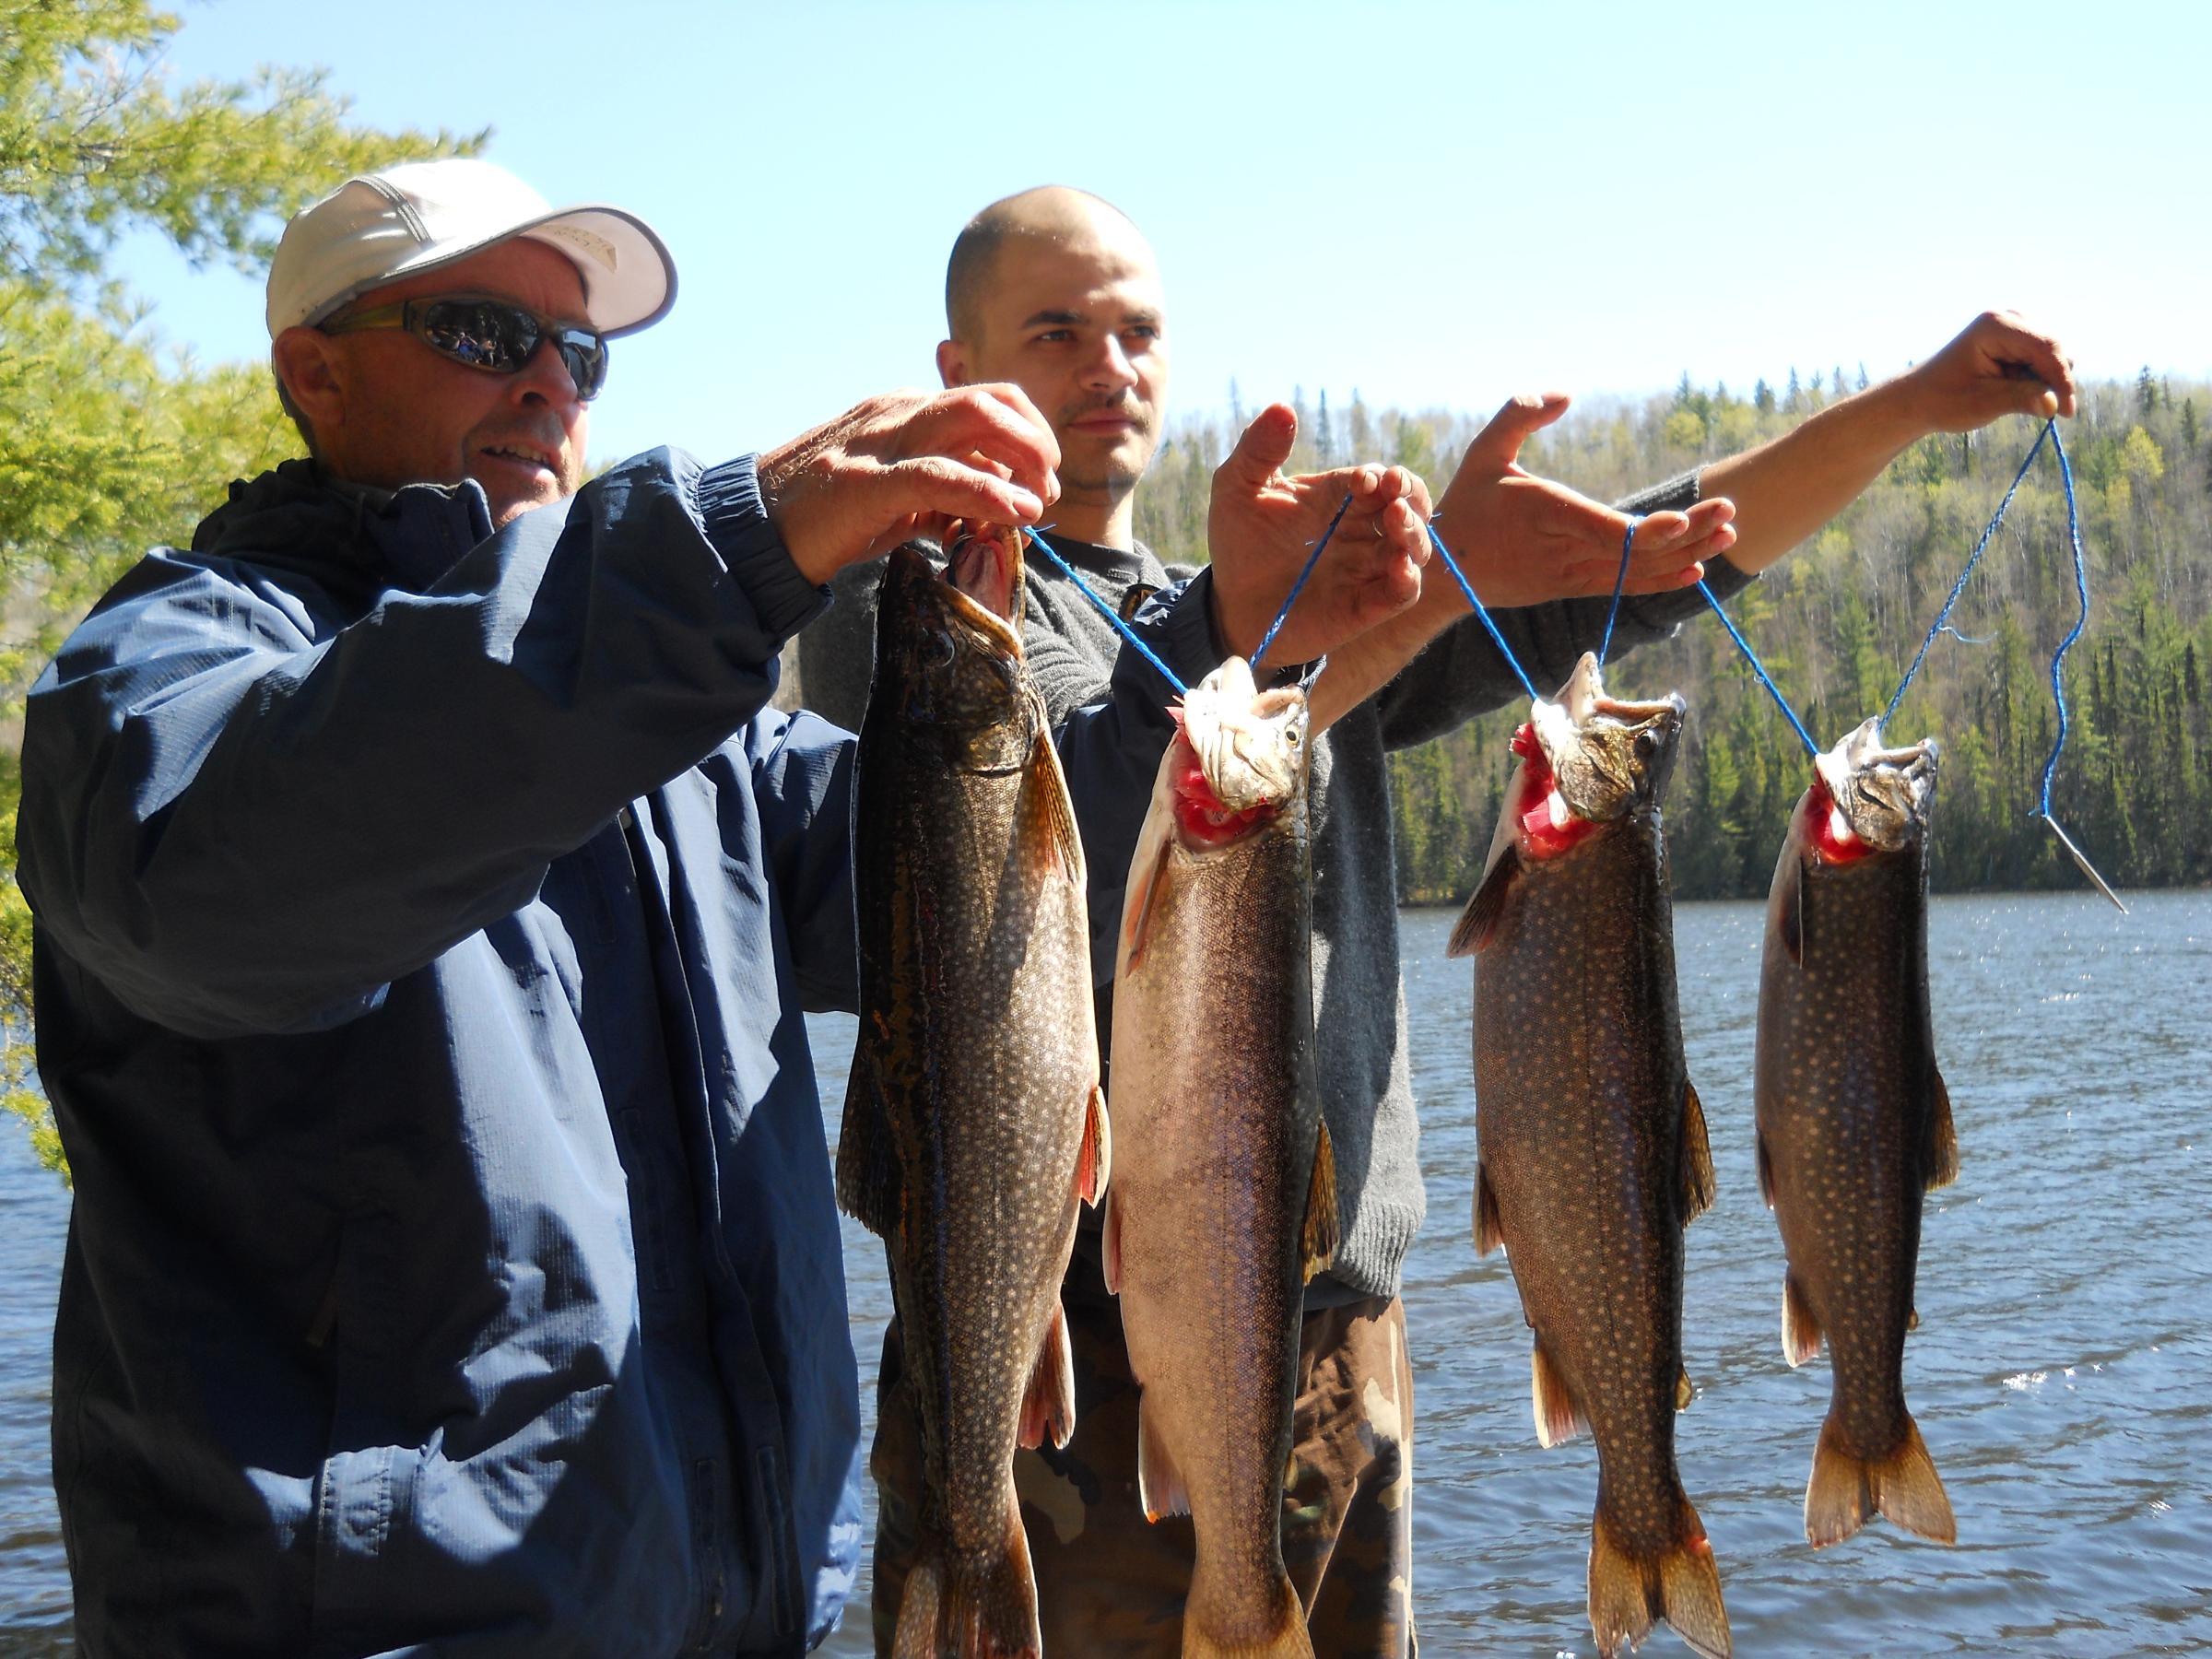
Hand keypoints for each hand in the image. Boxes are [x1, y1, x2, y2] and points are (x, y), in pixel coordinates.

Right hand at [758, 385, 1060, 584]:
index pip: (987, 402)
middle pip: (992, 400)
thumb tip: (990, 514)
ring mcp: (881, 441)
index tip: (1041, 484)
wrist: (752, 531)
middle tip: (1047, 491)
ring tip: (1038, 503)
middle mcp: (897, 413)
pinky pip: (941, 474)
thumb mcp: (894, 499)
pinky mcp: (867, 481)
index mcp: (904, 411)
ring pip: (975, 420)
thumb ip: (941, 497)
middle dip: (1036, 441)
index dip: (1029, 436)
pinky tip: (1015, 513)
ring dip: (1024, 458)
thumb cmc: (823, 517)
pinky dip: (989, 492)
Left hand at [1206, 404, 1429, 663]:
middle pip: (1409, 506)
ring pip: (1414, 547)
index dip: (1381, 476)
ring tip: (1396, 522)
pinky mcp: (1365, 606)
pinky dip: (1407, 580)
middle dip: (1411, 495)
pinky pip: (1402, 593)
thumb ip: (1258, 450)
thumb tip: (1282, 408)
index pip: (1378, 479)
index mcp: (1341, 497)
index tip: (1362, 481)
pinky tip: (1399, 569)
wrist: (1231, 604)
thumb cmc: (1240, 542)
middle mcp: (1362, 529)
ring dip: (1414, 533)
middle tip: (1396, 492)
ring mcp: (1368, 568)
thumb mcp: (1238, 488)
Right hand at [1430, 394, 1736, 609]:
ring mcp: (1570, 574)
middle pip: (1633, 550)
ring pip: (1636, 571)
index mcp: (1542, 513)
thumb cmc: (1466, 506)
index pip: (1601, 529)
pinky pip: (1624, 587)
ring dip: (1686, 554)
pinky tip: (1696, 569)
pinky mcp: (1573, 587)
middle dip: (1688, 533)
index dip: (1645, 532)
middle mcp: (1561, 549)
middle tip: (1729, 510)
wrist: (1444, 575)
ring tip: (1727, 533)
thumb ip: (1518, 415)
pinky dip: (1661, 580)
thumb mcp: (1483, 452)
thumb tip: (1565, 394)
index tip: (1683, 519)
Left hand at [1897, 310, 2077, 430]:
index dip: (2062, 379)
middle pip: (2056, 347)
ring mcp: (2015, 325)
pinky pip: (2045, 358)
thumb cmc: (1944, 400)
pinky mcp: (2018, 339)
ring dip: (2045, 379)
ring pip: (2055, 353)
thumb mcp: (1981, 404)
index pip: (2046, 347)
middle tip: (2046, 412)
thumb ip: (2020, 400)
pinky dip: (2038, 377)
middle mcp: (2008, 317)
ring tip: (2012, 396)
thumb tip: (2055, 405)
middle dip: (2055, 380)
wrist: (1920, 398)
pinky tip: (2014, 389)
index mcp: (1996, 325)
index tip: (2067, 413)